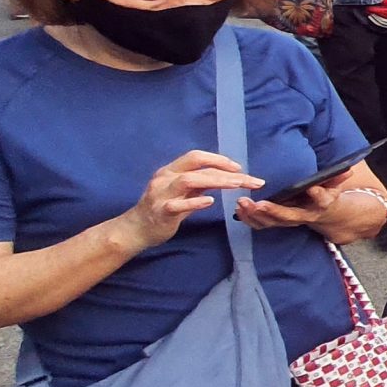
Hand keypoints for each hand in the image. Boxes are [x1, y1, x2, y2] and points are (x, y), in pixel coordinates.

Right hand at [116, 150, 261, 248]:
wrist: (136, 229)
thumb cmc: (162, 208)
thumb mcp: (182, 192)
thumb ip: (199, 182)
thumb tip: (225, 175)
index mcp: (170, 170)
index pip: (196, 157)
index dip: (219, 159)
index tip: (239, 168)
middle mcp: (164, 178)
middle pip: (197, 166)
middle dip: (225, 171)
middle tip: (250, 180)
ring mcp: (161, 194)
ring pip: (188, 180)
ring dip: (215, 181)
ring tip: (236, 185)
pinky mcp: (160, 212)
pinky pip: (177, 205)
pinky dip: (194, 202)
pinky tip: (209, 201)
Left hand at [234, 180, 338, 230]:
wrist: (326, 216)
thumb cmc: (327, 197)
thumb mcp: (335, 187)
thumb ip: (338, 178)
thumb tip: (348, 170)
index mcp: (321, 205)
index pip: (322, 201)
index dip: (318, 195)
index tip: (312, 188)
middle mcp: (305, 216)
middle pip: (289, 217)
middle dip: (273, 212)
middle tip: (258, 204)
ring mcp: (290, 221)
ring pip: (272, 223)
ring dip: (256, 216)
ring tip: (243, 203)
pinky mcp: (278, 222)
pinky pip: (262, 225)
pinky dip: (249, 219)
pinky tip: (239, 209)